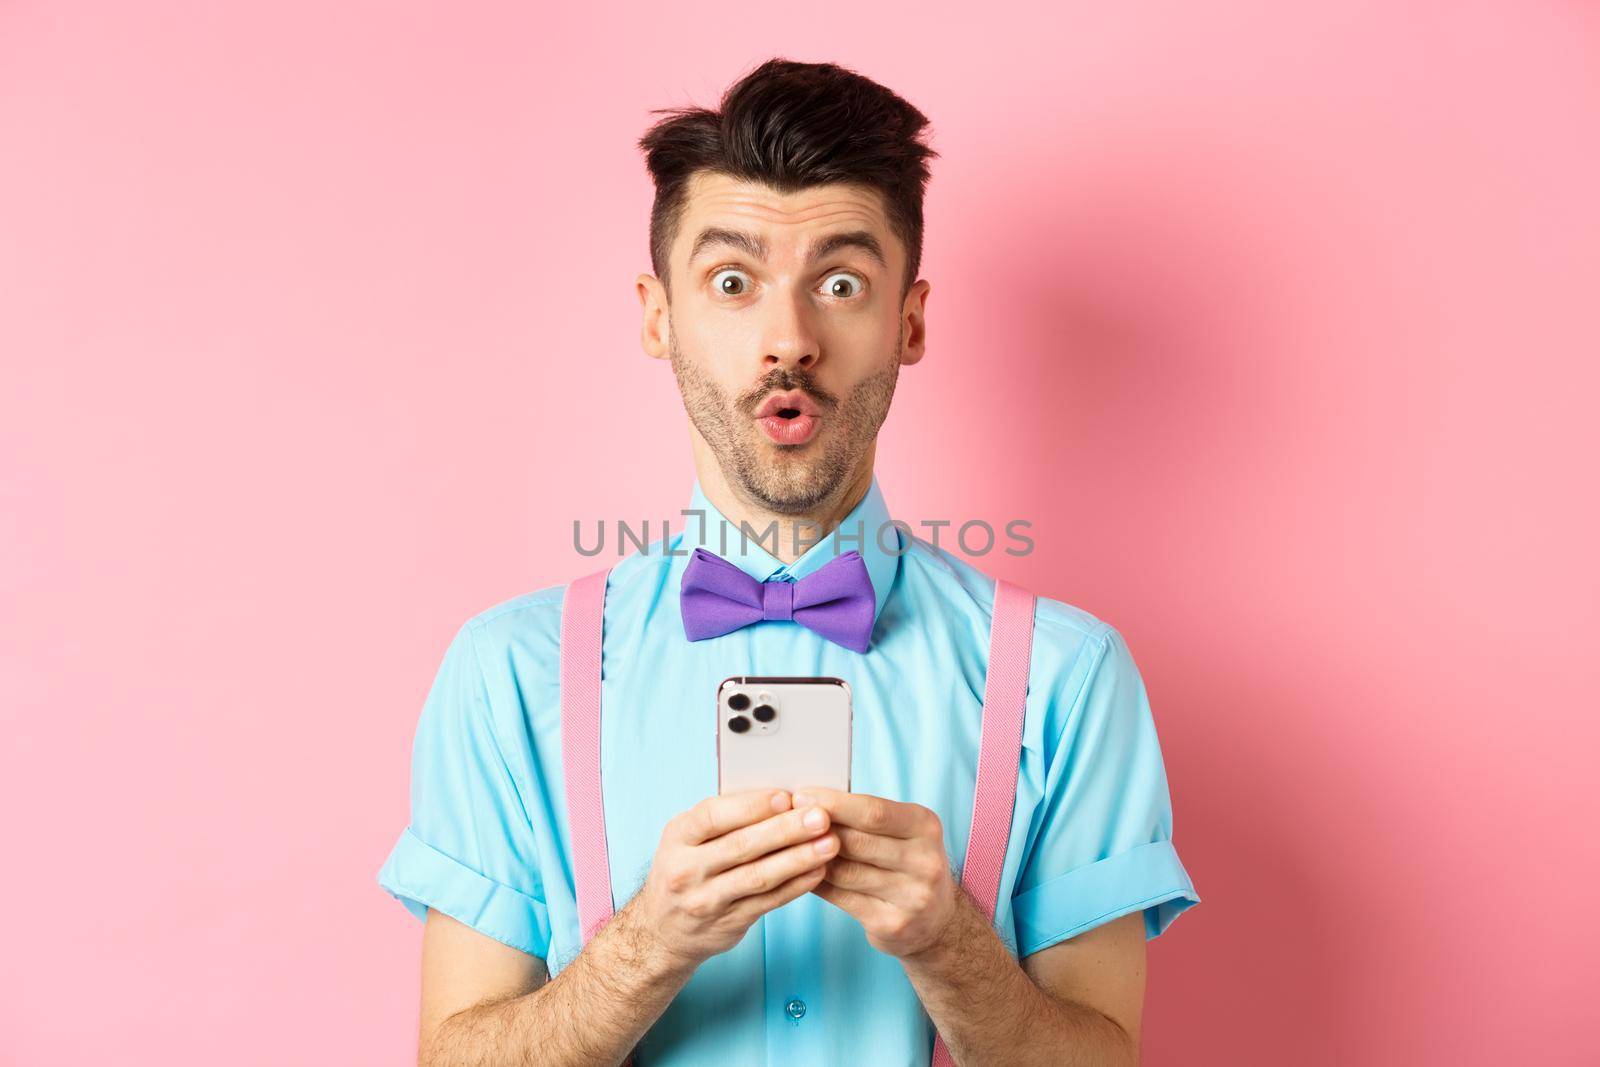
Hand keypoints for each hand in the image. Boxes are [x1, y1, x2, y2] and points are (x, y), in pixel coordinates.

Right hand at [633, 788, 838, 969]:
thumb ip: (725, 820)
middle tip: (821, 817)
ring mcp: (706, 900)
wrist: (662, 931)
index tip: (786, 796)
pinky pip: (769, 902)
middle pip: (742, 846)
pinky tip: (819, 871)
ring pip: (759, 876)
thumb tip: (781, 796)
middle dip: (786, 829)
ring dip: (799, 858)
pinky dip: (796, 886)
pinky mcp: (728, 924)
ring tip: (830, 843)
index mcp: (677, 836)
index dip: (751, 805)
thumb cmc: (687, 869)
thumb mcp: (688, 839)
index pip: (714, 816)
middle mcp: (686, 869)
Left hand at [796, 787, 959, 958]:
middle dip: (816, 829)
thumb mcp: (902, 832)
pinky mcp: (892, 923)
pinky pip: (841, 898)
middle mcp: (925, 861)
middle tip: (783, 820)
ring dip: (811, 858)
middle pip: (857, 842)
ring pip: (845, 871)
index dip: (834, 803)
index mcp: (925, 827)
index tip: (801, 795)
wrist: (936, 921)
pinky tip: (800, 873)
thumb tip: (810, 800)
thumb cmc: (906, 862)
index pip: (874, 811)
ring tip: (787, 845)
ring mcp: (911, 896)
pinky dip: (816, 882)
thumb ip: (865, 817)